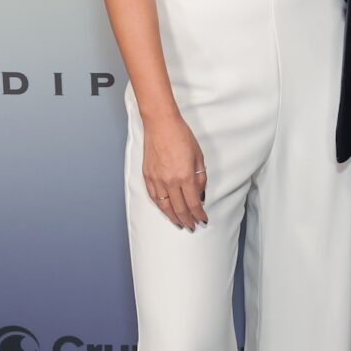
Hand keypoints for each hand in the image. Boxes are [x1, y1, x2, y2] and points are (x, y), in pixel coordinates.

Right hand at [142, 111, 207, 230]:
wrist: (161, 123)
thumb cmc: (181, 136)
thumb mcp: (198, 156)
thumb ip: (200, 178)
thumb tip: (199, 194)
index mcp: (185, 176)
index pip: (193, 203)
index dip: (199, 215)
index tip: (202, 219)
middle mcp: (170, 181)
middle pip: (179, 209)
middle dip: (187, 220)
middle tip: (192, 226)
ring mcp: (157, 179)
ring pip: (165, 206)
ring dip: (173, 217)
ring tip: (180, 223)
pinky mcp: (147, 176)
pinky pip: (154, 197)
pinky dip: (161, 206)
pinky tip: (166, 210)